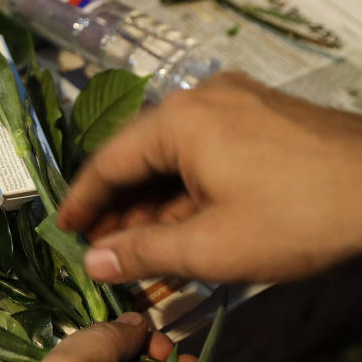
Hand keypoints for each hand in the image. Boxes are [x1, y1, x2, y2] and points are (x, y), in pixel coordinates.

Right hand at [57, 72, 361, 283]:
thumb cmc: (298, 216)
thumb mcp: (212, 245)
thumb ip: (143, 252)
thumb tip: (92, 262)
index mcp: (177, 120)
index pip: (108, 162)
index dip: (82, 202)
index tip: (63, 232)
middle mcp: (200, 99)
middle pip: (142, 157)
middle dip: (122, 208)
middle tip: (104, 250)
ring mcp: (236, 102)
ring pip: (176, 156)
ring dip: (157, 202)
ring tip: (142, 247)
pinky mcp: (263, 116)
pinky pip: (208, 152)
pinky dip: (190, 189)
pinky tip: (186, 224)